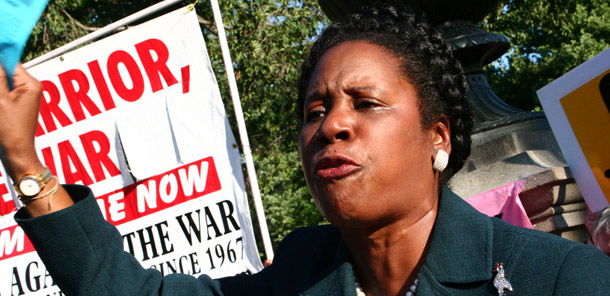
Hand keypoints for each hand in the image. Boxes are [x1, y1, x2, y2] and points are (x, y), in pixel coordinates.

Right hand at [0, 64, 44, 179]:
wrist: (16, 153)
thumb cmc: (10, 130)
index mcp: (30, 84)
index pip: (10, 60)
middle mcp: (29, 87)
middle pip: (4, 70)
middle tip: (0, 99)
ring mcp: (22, 95)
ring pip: (1, 81)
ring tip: (1, 106)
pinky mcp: (15, 103)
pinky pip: (2, 91)